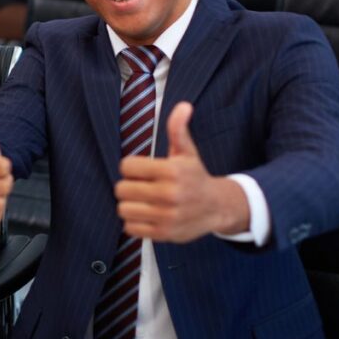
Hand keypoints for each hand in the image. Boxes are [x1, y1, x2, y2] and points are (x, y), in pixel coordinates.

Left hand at [115, 102, 248, 242]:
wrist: (217, 207)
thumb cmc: (195, 177)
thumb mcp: (187, 152)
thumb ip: (178, 129)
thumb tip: (183, 106)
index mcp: (171, 171)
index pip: (126, 166)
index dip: (131, 167)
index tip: (141, 170)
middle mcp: (169, 194)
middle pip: (121, 189)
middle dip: (128, 186)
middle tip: (140, 186)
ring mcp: (166, 215)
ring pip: (123, 209)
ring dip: (129, 205)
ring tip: (141, 201)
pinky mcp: (164, 233)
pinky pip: (130, 228)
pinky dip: (134, 222)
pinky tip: (146, 214)